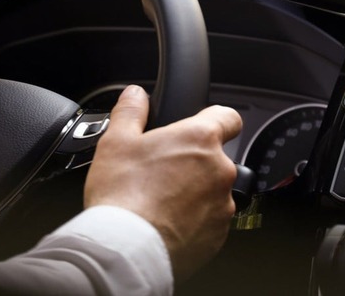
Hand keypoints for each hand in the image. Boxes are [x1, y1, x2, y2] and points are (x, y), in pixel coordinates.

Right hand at [84, 85, 241, 281]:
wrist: (127, 249)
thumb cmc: (122, 195)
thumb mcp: (116, 142)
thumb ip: (131, 112)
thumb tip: (135, 94)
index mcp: (200, 139)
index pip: (228, 117)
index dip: (216, 119)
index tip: (201, 127)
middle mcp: (220, 170)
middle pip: (215, 158)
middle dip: (194, 163)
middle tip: (163, 172)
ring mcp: (223, 204)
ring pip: (213, 191)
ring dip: (195, 193)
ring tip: (162, 202)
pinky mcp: (219, 234)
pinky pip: (210, 221)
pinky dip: (194, 221)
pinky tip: (167, 223)